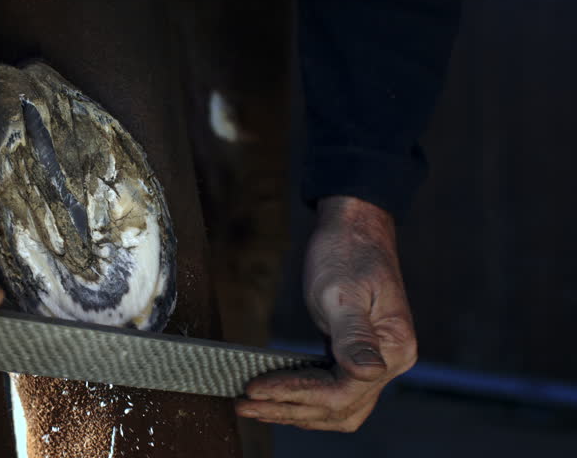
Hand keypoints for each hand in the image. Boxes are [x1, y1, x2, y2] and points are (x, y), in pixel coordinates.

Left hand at [236, 196, 416, 430]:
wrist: (354, 228)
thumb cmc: (347, 252)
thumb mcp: (342, 292)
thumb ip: (354, 335)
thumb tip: (368, 372)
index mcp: (393, 348)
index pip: (342, 392)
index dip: (297, 394)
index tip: (257, 388)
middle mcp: (388, 362)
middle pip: (338, 409)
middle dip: (289, 409)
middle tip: (245, 405)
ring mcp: (373, 361)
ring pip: (335, 407)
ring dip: (293, 410)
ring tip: (252, 406)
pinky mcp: (353, 354)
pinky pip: (330, 389)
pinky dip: (301, 396)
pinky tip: (273, 393)